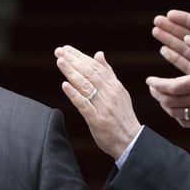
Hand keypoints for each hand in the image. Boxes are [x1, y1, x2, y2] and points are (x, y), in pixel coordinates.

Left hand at [54, 45, 140, 159]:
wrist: (131, 141)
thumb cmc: (122, 116)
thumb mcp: (119, 92)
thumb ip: (108, 73)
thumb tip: (99, 54)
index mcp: (114, 86)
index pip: (95, 66)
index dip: (79, 56)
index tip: (66, 49)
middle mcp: (110, 93)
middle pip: (89, 73)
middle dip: (73, 60)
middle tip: (58, 51)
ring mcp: (103, 106)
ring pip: (86, 85)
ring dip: (71, 72)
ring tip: (60, 62)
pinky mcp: (97, 120)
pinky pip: (84, 104)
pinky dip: (74, 94)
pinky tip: (64, 85)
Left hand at [145, 10, 189, 128]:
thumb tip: (187, 39)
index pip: (172, 86)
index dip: (157, 84)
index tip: (150, 80)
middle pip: (170, 101)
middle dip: (157, 93)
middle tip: (153, 87)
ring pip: (176, 113)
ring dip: (164, 104)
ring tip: (161, 96)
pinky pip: (186, 122)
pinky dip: (176, 116)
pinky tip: (175, 108)